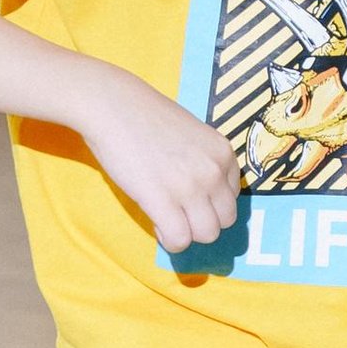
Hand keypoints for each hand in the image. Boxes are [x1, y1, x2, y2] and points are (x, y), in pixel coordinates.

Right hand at [76, 67, 242, 253]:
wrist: (113, 106)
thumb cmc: (146, 118)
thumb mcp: (193, 136)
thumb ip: (205, 164)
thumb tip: (203, 199)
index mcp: (224, 154)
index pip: (232, 199)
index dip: (209, 203)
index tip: (187, 197)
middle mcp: (214, 171)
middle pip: (224, 222)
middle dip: (201, 223)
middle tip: (177, 211)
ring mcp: (190, 187)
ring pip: (206, 235)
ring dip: (187, 233)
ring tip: (166, 218)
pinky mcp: (163, 200)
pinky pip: (180, 240)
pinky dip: (170, 241)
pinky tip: (156, 223)